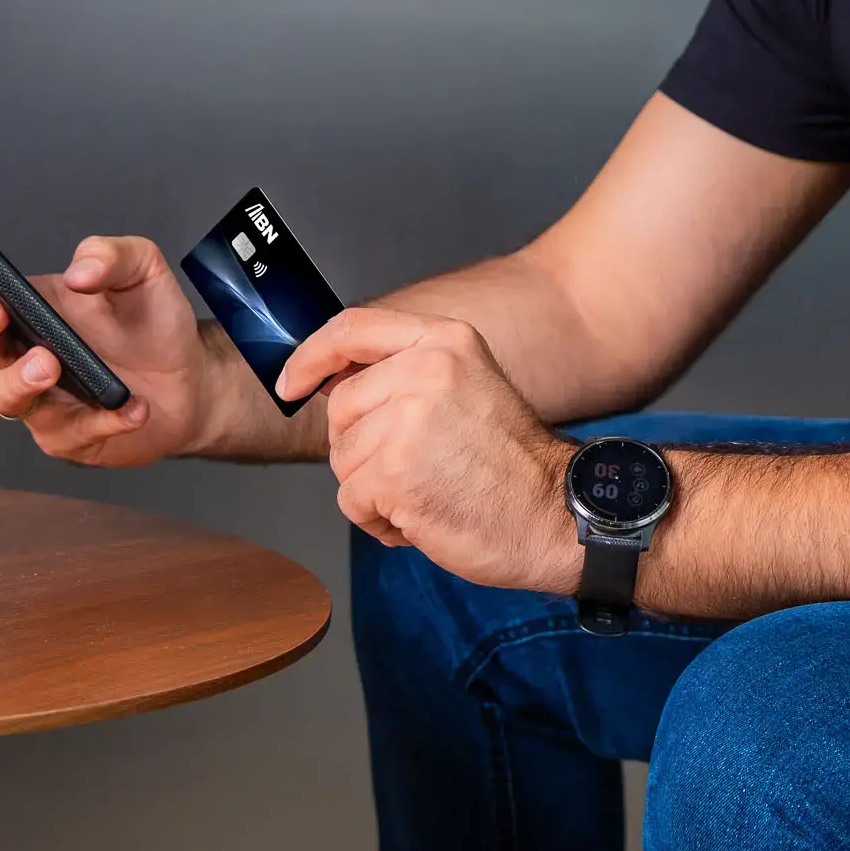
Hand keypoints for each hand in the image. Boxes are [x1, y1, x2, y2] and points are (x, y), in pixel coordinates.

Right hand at [0, 236, 264, 466]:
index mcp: (30, 308)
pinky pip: (73, 432)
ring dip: (20, 380)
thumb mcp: (141, 270)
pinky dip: (103, 419)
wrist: (192, 376)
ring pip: (4, 398)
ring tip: (49, 363)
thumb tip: (80, 271)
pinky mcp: (71, 437)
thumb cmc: (153, 321)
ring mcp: (42, 400)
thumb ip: (111, 255)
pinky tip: (131, 407)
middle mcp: (24, 354)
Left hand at [277, 307, 577, 592]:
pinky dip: (380, 521)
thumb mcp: (465, 386)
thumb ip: (405, 373)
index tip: (291, 383)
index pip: (351, 329)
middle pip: (340, 407)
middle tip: (416, 469)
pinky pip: (352, 501)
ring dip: (374, 490)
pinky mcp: (394, 472)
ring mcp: (407, 420)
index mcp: (443, 340)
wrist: (558, 515)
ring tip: (428, 492)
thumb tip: (331, 381)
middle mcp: (425, 370)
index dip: (310, 357)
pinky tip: (424, 518)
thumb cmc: (511, 464)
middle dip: (361, 449)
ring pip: (343, 459)